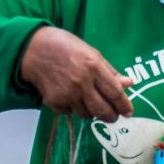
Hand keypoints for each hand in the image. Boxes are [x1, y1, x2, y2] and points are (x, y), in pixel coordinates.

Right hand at [19, 26, 133, 121]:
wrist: (34, 49)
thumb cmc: (66, 47)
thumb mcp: (92, 53)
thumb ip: (110, 72)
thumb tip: (129, 84)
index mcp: (93, 67)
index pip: (114, 92)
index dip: (123, 105)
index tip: (129, 112)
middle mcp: (81, 82)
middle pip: (102, 109)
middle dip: (111, 116)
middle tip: (114, 116)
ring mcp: (66, 93)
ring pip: (86, 114)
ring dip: (92, 112)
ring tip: (90, 103)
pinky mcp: (53, 101)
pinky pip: (70, 113)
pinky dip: (74, 109)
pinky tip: (73, 98)